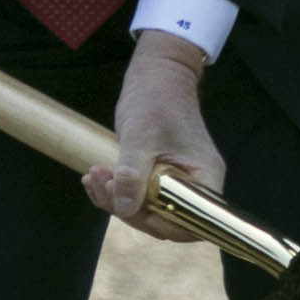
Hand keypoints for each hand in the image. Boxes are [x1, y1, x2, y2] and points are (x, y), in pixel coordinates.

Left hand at [87, 32, 225, 244]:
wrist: (156, 76)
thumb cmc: (156, 100)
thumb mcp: (140, 137)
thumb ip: (133, 175)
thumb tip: (125, 210)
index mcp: (205, 177)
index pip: (193, 222)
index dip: (161, 224)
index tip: (129, 208)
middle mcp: (196, 184)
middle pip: (167, 219)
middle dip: (129, 208)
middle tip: (103, 185)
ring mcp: (178, 181)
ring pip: (149, 209)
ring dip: (117, 199)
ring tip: (94, 175)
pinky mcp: (160, 177)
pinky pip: (140, 196)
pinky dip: (117, 190)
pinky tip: (96, 176)